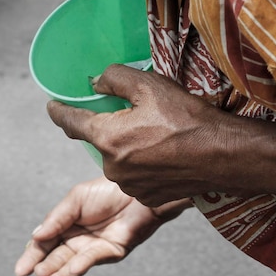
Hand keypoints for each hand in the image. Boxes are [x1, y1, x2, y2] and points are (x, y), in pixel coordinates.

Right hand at [14, 176, 189, 275]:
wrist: (137, 190)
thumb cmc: (108, 190)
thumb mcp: (76, 199)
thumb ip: (57, 217)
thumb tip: (36, 235)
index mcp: (67, 225)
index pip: (45, 242)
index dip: (32, 255)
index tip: (20, 269)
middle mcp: (79, 239)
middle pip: (56, 255)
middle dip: (44, 265)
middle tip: (33, 272)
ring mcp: (94, 247)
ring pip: (72, 263)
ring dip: (59, 272)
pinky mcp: (111, 251)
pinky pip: (91, 260)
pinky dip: (78, 266)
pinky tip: (66, 272)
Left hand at [47, 64, 243, 206]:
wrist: (222, 155)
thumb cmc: (187, 119)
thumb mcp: (149, 85)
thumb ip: (114, 78)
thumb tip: (96, 82)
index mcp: (107, 137)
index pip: (70, 123)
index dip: (59, 112)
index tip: (53, 107)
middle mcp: (113, 167)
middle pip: (100, 141)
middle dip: (112, 128)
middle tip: (139, 116)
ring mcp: (130, 186)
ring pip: (119, 160)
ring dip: (129, 148)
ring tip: (159, 136)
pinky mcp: (147, 197)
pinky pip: (136, 176)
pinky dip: (144, 164)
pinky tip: (165, 155)